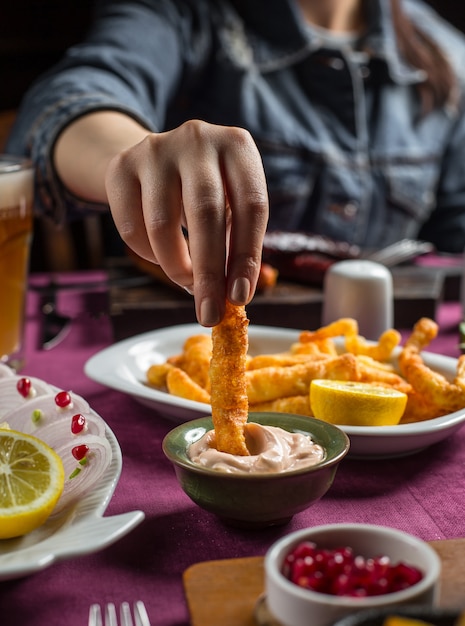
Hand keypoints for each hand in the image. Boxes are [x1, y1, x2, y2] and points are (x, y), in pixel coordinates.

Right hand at [105, 119, 268, 325]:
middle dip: (209, 272)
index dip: (246, 256)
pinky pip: (131, 226)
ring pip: (162, 224)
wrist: (154, 160)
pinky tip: (160, 255)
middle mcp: (198, 139)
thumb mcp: (232, 206)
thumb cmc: (206, 193)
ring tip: (187, 283)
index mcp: (238, 146)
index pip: (251, 206)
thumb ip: (237, 244)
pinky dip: (148, 254)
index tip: (240, 297)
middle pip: (206, 213)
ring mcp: (155, 148)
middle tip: (209, 312)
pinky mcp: (121, 166)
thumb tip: (233, 298)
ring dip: (176, 266)